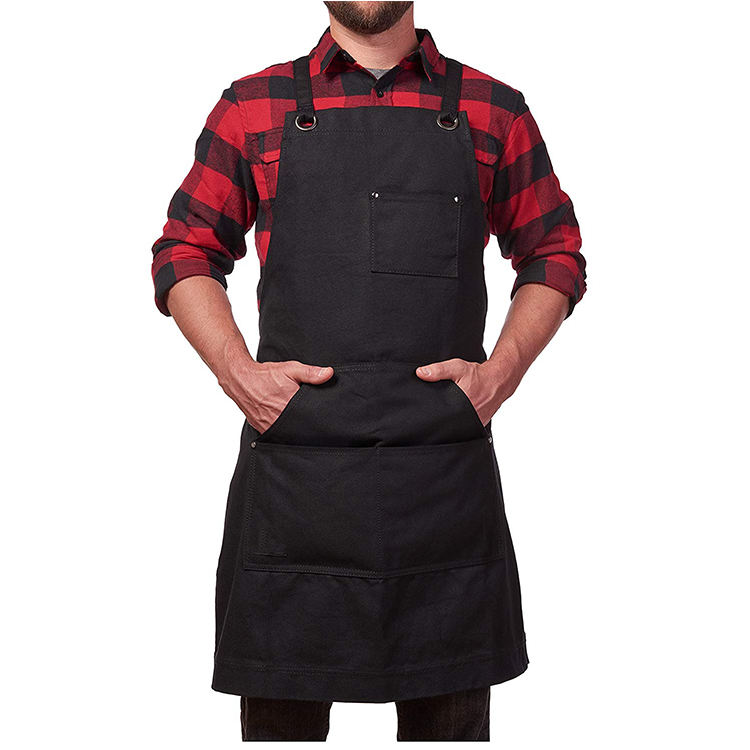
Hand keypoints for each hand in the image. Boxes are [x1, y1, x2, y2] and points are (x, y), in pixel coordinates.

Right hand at [217, 353, 333, 432]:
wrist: (240, 379)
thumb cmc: (265, 375)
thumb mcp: (291, 369)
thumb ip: (311, 373)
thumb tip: (329, 374)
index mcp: (289, 405)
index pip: (309, 419)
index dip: (317, 420)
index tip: (324, 420)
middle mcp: (278, 419)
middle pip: (299, 430)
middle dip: (307, 427)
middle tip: (313, 423)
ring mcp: (269, 426)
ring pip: (288, 435)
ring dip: (294, 431)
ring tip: (300, 425)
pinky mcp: (262, 429)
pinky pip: (276, 436)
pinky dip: (283, 433)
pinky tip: (287, 426)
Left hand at [415, 357, 520, 426]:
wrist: (499, 380)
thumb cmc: (478, 375)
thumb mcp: (457, 367)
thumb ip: (438, 370)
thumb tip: (420, 373)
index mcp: (462, 404)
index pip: (442, 417)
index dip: (432, 418)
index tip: (423, 417)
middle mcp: (470, 416)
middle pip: (448, 425)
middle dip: (439, 422)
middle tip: (430, 419)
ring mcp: (475, 423)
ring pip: (457, 429)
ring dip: (450, 425)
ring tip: (442, 420)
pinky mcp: (479, 425)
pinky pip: (466, 428)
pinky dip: (459, 424)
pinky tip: (454, 418)